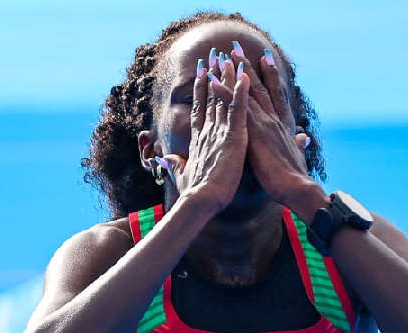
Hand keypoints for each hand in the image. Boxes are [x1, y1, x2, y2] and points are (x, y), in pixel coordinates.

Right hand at [159, 53, 249, 213]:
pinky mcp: (233, 138)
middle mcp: (208, 131)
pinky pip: (239, 110)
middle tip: (214, 55)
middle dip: (212, 75)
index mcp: (198, 140)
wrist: (200, 201)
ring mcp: (220, 133)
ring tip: (229, 57)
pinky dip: (241, 93)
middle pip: (211, 98)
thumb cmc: (192, 193)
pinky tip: (245, 76)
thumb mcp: (180, 175)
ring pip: (224, 99)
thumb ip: (174, 164)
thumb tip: (162, 160)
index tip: (202, 73)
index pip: (200, 109)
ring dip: (227, 77)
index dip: (200, 90)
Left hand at [230, 41, 317, 208]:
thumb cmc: (294, 178)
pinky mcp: (253, 130)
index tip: (264, 59)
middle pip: (259, 86)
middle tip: (236, 48)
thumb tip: (303, 138)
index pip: (274, 95)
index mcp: (282, 125)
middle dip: (247, 66)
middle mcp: (273, 118)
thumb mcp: (297, 157)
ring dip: (234, 72)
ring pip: (247, 91)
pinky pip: (235, 107)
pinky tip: (212, 81)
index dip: (269, 76)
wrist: (296, 187)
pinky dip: (224, 93)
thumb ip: (298, 145)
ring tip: (222, 55)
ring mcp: (263, 122)